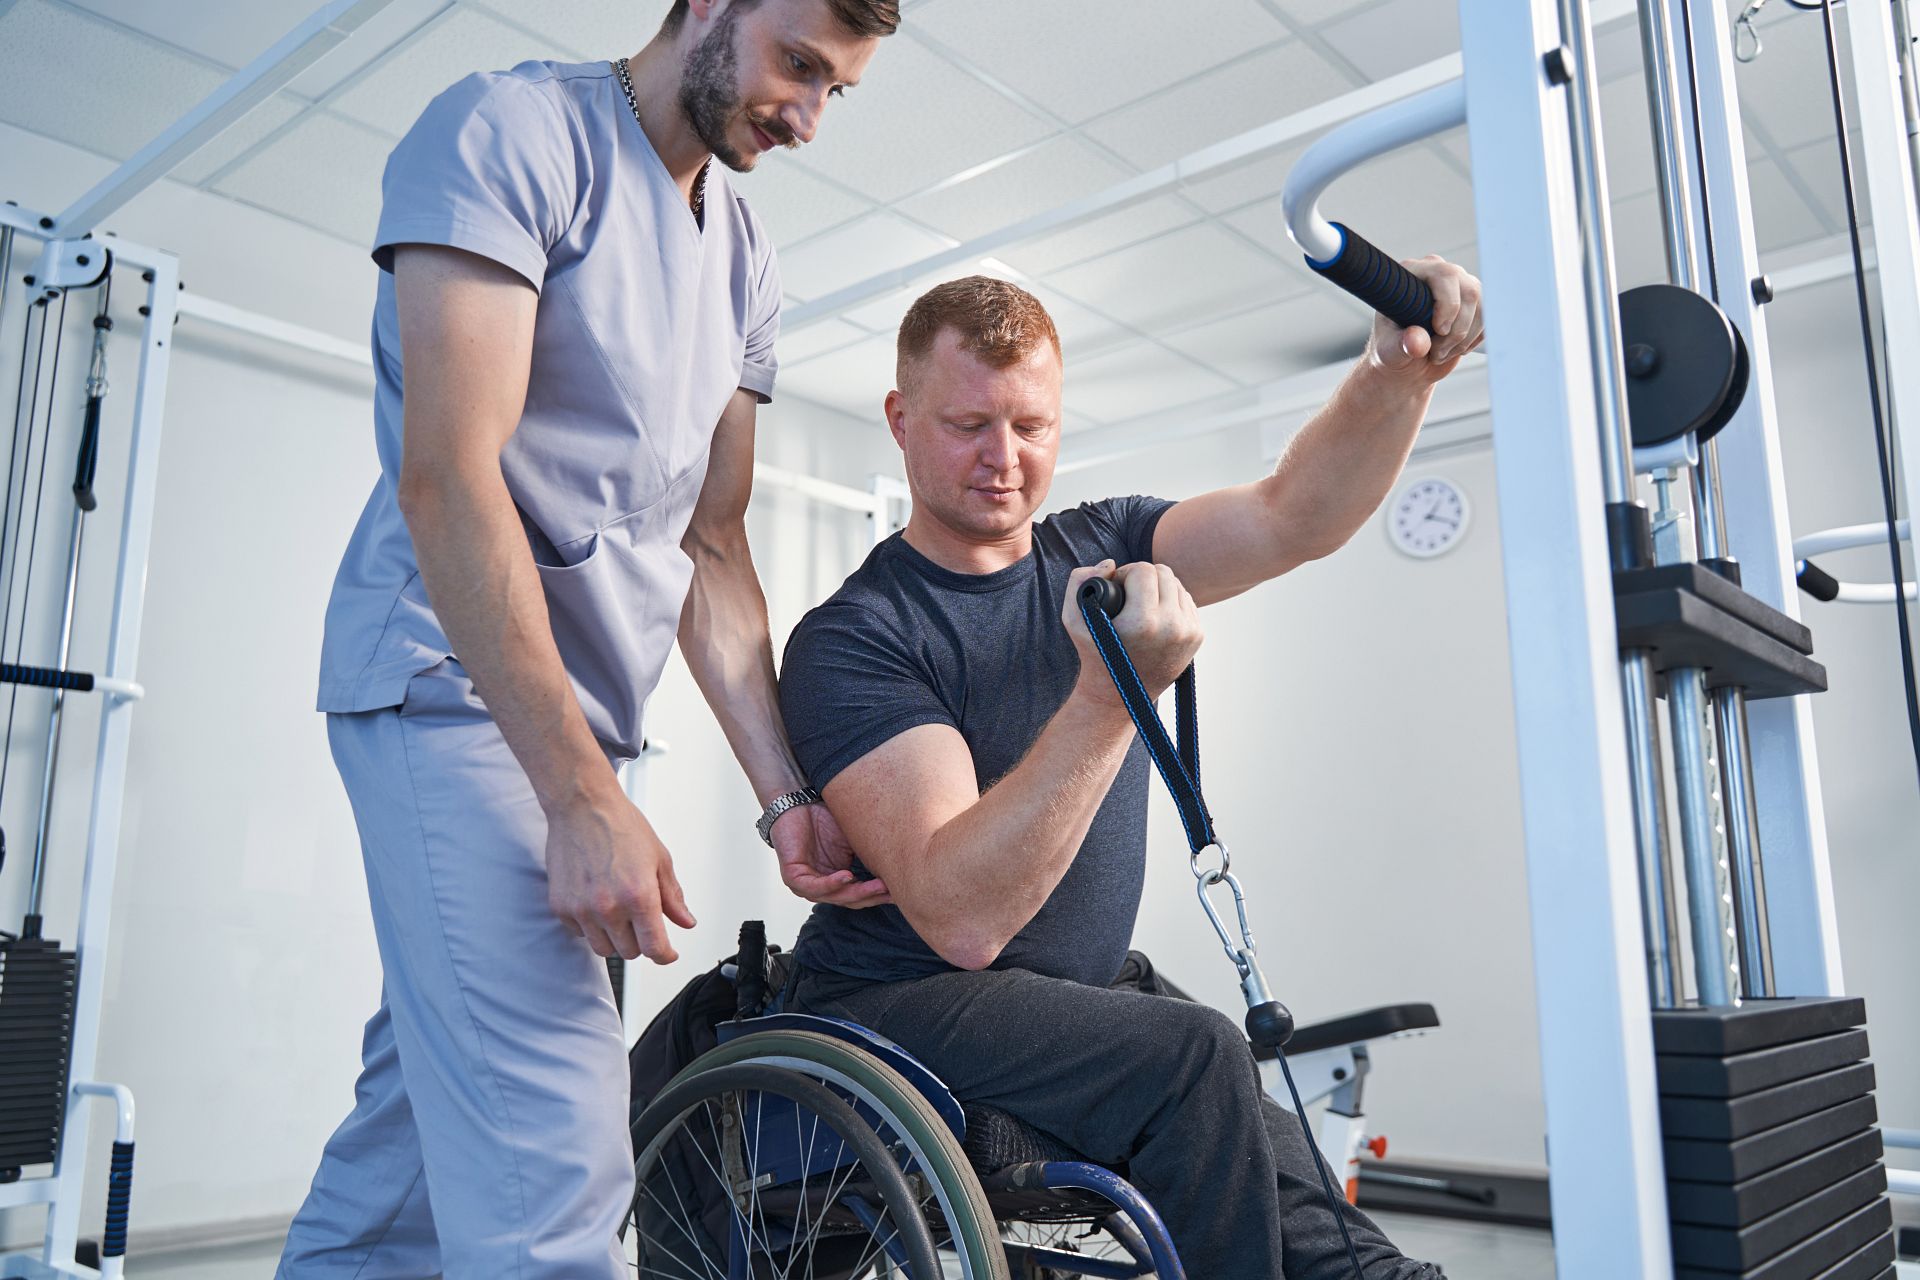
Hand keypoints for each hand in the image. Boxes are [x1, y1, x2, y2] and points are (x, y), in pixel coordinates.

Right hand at [545, 782, 696, 962]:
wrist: (582, 806)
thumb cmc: (620, 825)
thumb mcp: (659, 859)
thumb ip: (672, 896)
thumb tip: (685, 921)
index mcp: (639, 896)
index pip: (654, 948)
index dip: (665, 955)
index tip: (667, 954)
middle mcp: (609, 907)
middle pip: (629, 952)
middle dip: (640, 941)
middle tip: (641, 919)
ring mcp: (582, 909)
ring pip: (603, 949)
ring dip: (615, 938)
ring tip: (619, 912)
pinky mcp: (561, 907)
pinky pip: (580, 934)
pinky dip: (591, 926)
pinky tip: (597, 903)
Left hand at [771, 800, 891, 907]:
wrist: (795, 802)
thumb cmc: (823, 819)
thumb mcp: (853, 839)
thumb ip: (869, 853)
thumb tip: (900, 862)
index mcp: (836, 881)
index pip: (860, 895)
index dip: (880, 894)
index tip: (901, 890)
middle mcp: (822, 887)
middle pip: (851, 900)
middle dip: (874, 896)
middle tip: (894, 892)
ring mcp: (806, 886)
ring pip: (835, 896)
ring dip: (858, 892)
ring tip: (878, 886)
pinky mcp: (793, 878)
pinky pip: (815, 886)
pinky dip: (832, 883)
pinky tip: (848, 876)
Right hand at [1062, 560, 1203, 701]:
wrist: (1121, 695)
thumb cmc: (1095, 655)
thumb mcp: (1074, 619)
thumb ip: (1081, 581)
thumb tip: (1110, 564)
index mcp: (1143, 622)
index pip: (1144, 570)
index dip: (1125, 572)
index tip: (1116, 586)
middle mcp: (1171, 627)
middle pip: (1164, 572)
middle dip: (1143, 576)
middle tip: (1128, 592)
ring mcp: (1188, 632)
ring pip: (1177, 584)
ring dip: (1158, 586)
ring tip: (1140, 602)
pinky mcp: (1197, 636)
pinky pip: (1186, 600)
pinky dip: (1170, 600)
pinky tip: (1155, 613)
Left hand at [1367, 254, 1484, 380]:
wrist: (1405, 362)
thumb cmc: (1391, 350)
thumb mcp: (1389, 350)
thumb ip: (1401, 345)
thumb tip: (1417, 341)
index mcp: (1413, 273)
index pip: (1445, 275)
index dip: (1448, 305)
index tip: (1438, 332)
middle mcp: (1439, 273)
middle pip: (1469, 292)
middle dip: (1457, 330)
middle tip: (1436, 353)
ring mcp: (1459, 285)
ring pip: (1482, 307)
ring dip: (1464, 339)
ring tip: (1439, 354)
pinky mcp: (1473, 303)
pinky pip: (1488, 319)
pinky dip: (1473, 340)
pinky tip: (1453, 349)